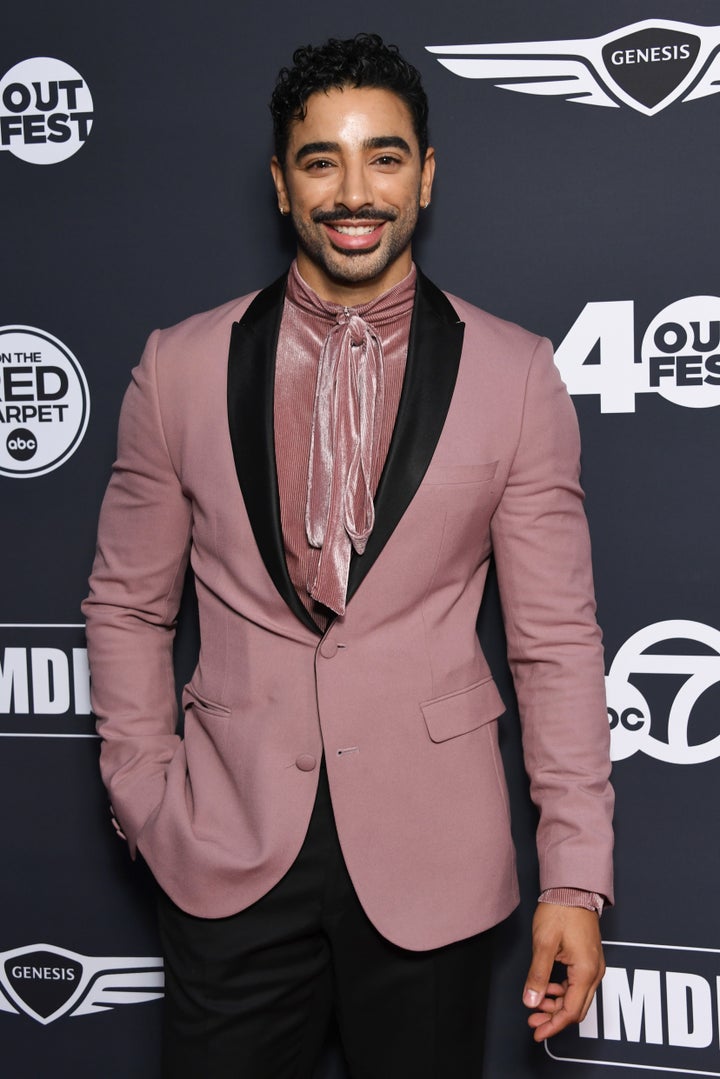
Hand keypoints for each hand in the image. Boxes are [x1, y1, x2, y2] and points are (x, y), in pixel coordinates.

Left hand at [522, 903, 604, 1040]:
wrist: (574, 889)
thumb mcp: (544, 943)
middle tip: (533, 1021)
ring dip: (557, 1005)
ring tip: (536, 1005)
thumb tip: (531, 1001)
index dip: (553, 1025)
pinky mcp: (589, 960)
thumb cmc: (561, 911)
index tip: (537, 1032)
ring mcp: (594, 966)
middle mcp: (595, 972)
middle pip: (576, 1009)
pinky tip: (548, 989)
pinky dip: (562, 992)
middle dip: (554, 1018)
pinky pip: (578, 986)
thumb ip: (538, 975)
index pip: (570, 1011)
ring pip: (577, 998)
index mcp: (586, 971)